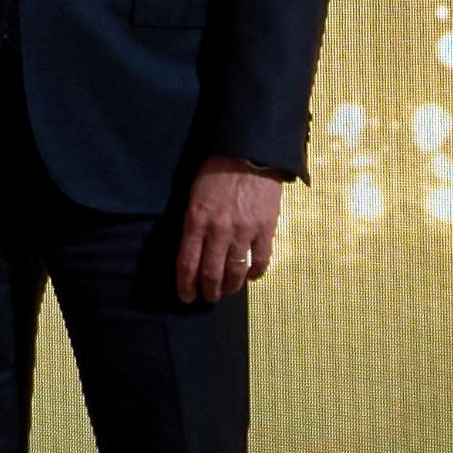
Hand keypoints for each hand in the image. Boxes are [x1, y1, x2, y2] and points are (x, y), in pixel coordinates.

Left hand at [173, 156, 283, 303]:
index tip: (186, 296)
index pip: (187, 262)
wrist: (250, 155)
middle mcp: (218, 231)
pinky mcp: (266, 229)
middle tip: (208, 297)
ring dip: (230, 286)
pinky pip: (261, 260)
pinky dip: (255, 273)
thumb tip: (192, 250)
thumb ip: (193, 224)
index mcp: (196, 221)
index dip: (186, 284)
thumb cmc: (215, 173)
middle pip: (211, 272)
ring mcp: (244, 231)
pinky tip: (250, 276)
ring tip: (227, 290)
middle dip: (208, 290)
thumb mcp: (193, 196)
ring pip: (235, 271)